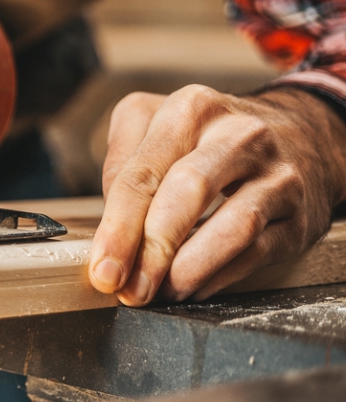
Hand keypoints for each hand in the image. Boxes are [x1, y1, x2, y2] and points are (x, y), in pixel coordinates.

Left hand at [88, 85, 345, 304]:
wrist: (301, 134)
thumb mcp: (156, 124)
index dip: (118, 226)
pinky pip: (257, 252)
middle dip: (152, 248)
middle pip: (187, 193)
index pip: (143, 172)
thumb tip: (108, 228)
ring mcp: (276, 174)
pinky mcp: (299, 214)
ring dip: (189, 269)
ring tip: (159, 291)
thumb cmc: (209, 138)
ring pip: (234, 227)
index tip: (102, 268)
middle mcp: (238, 134)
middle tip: (129, 289)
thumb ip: (122, 164)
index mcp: (190, 110)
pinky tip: (191, 288)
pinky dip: (218, 277)